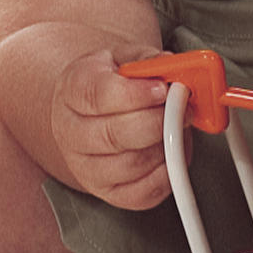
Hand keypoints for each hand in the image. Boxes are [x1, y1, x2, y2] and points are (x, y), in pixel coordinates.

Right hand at [53, 49, 173, 209]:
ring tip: (175, 128)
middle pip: (114, 135)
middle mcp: (70, 133)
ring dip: (164, 147)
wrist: (90, 112)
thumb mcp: (123, 58)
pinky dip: (166, 175)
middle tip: (181, 107)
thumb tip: (176, 69)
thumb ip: (149, 61)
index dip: (136, 94)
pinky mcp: (108, 193)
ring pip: (131, 165)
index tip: (163, 89)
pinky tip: (170, 153)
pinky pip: (143, 193)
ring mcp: (86, 167)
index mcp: (72, 91)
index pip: (98, 95)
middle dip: (157, 121)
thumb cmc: (109, 83)